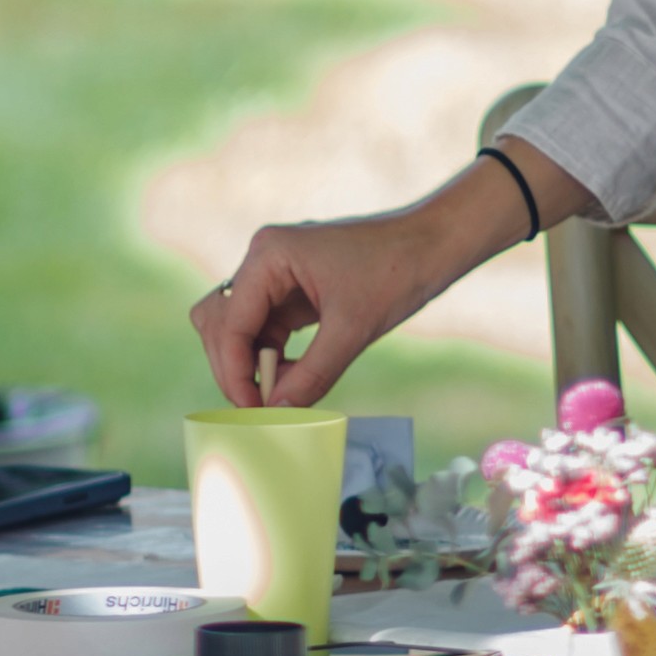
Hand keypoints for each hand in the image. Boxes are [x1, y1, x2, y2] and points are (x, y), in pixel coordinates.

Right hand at [194, 190, 508, 403]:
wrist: (434, 244)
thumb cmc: (398, 271)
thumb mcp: (354, 329)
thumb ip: (313, 373)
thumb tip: (278, 411)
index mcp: (269, 255)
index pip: (228, 323)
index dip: (234, 371)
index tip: (252, 409)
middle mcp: (263, 259)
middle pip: (220, 324)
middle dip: (235, 368)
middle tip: (261, 408)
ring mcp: (275, 274)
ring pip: (238, 329)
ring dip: (252, 365)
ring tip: (279, 397)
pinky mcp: (291, 289)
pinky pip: (264, 329)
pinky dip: (272, 358)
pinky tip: (292, 380)